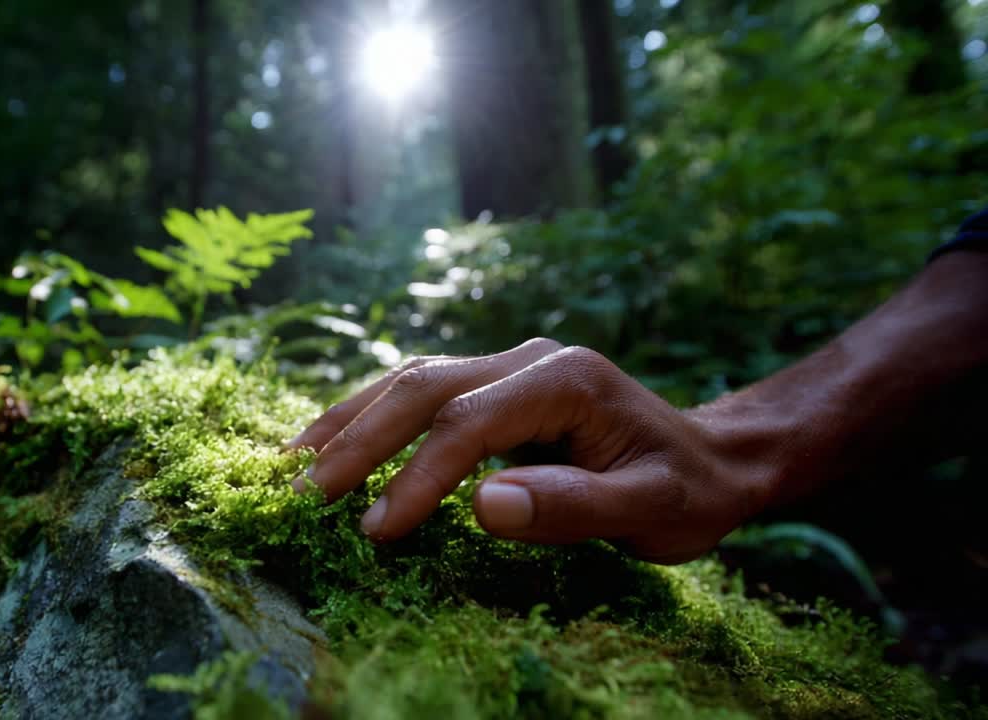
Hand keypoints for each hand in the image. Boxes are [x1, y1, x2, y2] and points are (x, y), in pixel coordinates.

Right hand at [287, 338, 771, 564]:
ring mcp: (509, 363)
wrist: (714, 458)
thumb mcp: (651, 510)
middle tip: (304, 495)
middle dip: (359, 441)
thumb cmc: (687, 491)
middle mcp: (529, 357)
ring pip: (411, 379)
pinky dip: (371, 416)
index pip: (468, 424)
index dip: (415, 477)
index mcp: (565, 379)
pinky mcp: (497, 382)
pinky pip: (422, 392)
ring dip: (350, 420)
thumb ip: (572, 507)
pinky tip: (335, 441)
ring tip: (291, 463)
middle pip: (424, 387)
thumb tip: (480, 505)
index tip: (374, 530)